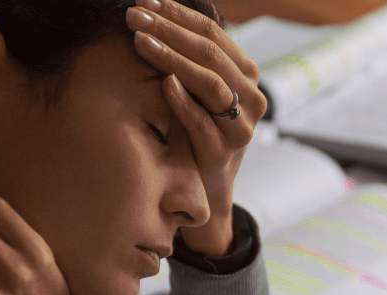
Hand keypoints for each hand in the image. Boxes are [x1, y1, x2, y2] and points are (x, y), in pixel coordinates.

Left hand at [126, 0, 267, 255]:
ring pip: (210, 84)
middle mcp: (252, 98)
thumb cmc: (197, 128)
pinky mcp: (224, 152)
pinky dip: (183, 101)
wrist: (205, 184)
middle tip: (134, 17)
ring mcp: (241, 126)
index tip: (145, 2)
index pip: (214, 34)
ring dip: (172, 59)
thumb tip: (157, 12)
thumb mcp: (199, 89)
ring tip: (140, 42)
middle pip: (210, 54)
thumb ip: (192, 58)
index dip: (179, 15)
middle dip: (169, 31)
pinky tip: (163, 83)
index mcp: (247, 75)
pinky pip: (203, 122)